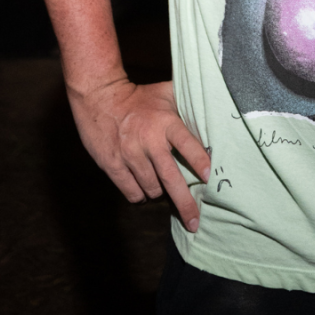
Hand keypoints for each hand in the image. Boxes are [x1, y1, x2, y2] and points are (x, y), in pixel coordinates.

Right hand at [68, 77, 210, 230]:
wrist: (100, 97)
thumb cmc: (140, 97)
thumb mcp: (166, 92)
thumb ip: (187, 103)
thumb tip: (213, 109)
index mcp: (165, 121)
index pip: (186, 143)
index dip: (198, 160)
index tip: (209, 177)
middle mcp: (148, 140)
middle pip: (171, 178)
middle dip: (184, 203)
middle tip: (195, 222)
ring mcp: (129, 154)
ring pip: (152, 188)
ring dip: (159, 192)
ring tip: (161, 183)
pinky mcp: (112, 165)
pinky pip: (132, 192)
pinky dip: (140, 195)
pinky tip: (143, 186)